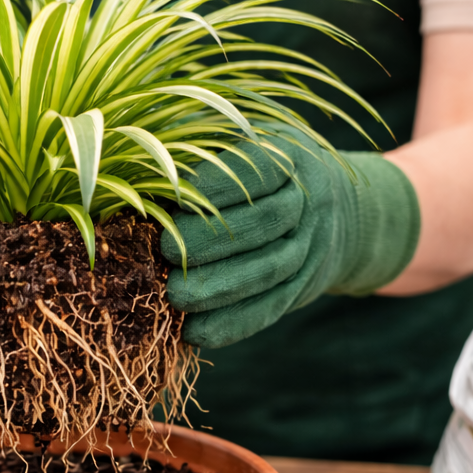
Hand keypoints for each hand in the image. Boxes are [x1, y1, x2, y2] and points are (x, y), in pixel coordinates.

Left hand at [162, 125, 419, 348]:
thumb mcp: (240, 138)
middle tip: (165, 252)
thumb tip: (135, 151)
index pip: (259, 169)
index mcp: (290, 155)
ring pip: (270, 271)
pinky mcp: (304, 287)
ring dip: (220, 289)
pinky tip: (195, 333)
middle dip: (213, 241)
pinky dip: (233, 324)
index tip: (174, 199)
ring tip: (174, 297)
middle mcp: (310, 200)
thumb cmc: (260, 167)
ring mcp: (312, 247)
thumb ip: (198, 140)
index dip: (216, 186)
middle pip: (266, 222)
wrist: (337, 208)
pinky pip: (271, 308)